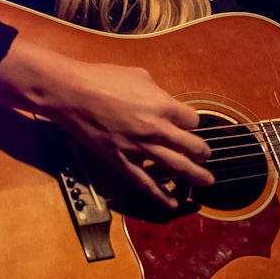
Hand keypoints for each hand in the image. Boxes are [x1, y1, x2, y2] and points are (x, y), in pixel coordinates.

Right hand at [0, 39, 213, 209]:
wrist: (72, 94)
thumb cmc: (103, 79)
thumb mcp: (139, 75)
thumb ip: (157, 92)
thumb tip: (165, 102)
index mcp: (163, 105)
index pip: (192, 120)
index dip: (192, 123)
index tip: (188, 124)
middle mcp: (156, 129)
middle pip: (192, 146)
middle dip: (202, 151)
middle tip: (205, 155)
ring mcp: (140, 147)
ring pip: (176, 166)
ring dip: (195, 175)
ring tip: (207, 181)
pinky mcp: (122, 160)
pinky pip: (146, 182)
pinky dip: (161, 194)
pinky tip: (173, 202)